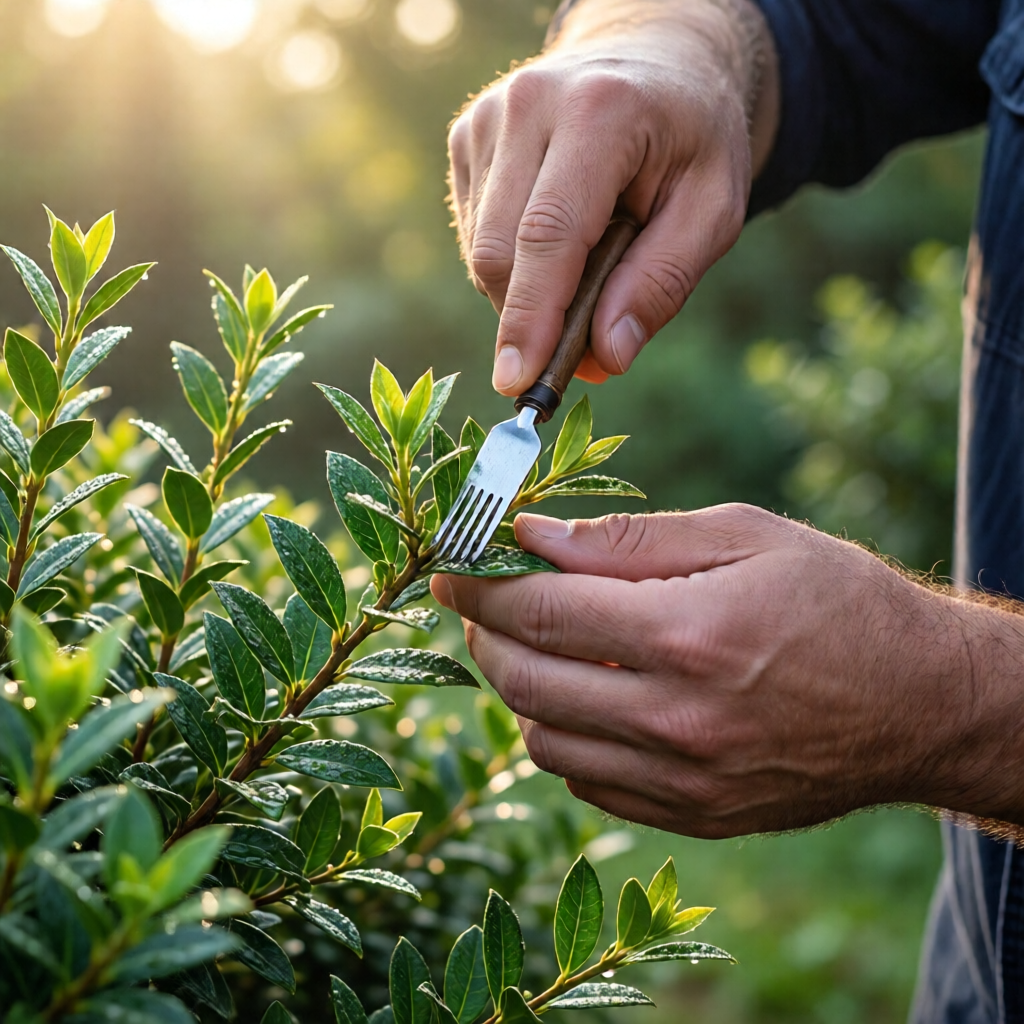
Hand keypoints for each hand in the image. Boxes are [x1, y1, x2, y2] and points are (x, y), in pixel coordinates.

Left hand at [431, 506, 1023, 836]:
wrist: (922, 703)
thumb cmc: (838, 600)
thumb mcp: (742, 536)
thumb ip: (627, 539)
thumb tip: (532, 535)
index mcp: (688, 633)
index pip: (540, 611)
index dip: (479, 587)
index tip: (450, 571)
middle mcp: (677, 718)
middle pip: (525, 682)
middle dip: (485, 637)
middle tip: (481, 606)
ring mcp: (685, 780)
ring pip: (545, 742)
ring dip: (518, 691)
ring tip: (534, 649)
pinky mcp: (695, 816)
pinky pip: (589, 786)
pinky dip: (562, 740)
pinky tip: (581, 701)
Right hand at [447, 0, 778, 392]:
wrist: (656, 61)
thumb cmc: (692, 140)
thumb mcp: (713, 209)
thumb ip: (663, 282)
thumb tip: (606, 358)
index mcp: (600, 112)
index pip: (549, 234)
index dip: (531, 317)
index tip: (518, 381)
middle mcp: (529, 104)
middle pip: (500, 252)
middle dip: (530, 320)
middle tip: (575, 353)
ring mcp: (488, 117)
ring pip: (480, 251)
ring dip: (525, 292)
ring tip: (586, 270)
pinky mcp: (467, 136)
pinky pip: (475, 235)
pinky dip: (512, 265)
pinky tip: (556, 242)